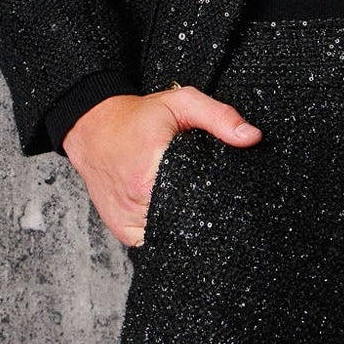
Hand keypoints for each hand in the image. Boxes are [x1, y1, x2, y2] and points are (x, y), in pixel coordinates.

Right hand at [62, 85, 260, 246]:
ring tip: (187, 199)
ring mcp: (127, 221)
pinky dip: (165, 229)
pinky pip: (152, 240)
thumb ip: (219, 116)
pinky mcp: (122, 231)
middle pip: (186, 218)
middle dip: (201, 209)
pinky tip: (171, 211)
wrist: (91, 129)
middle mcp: (137, 200)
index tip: (221, 187)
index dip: (215, 195)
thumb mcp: (181, 103)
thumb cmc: (137, 116)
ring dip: (183, 221)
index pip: (199, 197)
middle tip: (204, 190)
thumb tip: (252, 136)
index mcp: (152, 169)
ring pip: (170, 233)